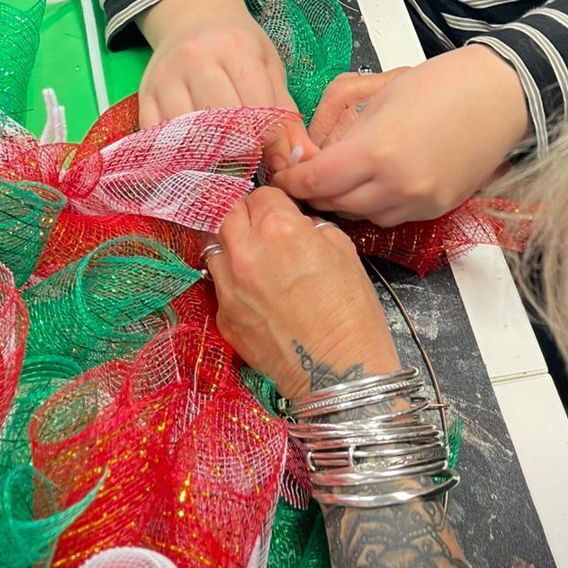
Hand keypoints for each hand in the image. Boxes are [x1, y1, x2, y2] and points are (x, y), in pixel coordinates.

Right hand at [137, 0, 312, 167]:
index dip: (268, 140)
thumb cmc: (239, 45)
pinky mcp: (145, 97)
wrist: (192, 18)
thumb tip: (298, 160)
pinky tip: (195, 160)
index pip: (255, 108)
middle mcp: (196, 60)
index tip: (273, 154)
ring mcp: (166, 79)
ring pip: (187, 134)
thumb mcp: (269, 66)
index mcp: (235, 49)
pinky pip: (159, 139)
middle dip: (239, 151)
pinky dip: (178, 156)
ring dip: (208, 158)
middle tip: (249, 163)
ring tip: (224, 164)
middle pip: (220, 123)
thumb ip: (285, 113)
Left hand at [205, 188, 398, 399]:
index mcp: (279, 229)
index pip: (262, 195)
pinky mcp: (223, 317)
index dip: (275, 202)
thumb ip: (312, 227)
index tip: (282, 212)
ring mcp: (229, 287)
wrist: (339, 372)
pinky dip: (232, 281)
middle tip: (265, 230)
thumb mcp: (344, 250)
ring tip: (253, 258)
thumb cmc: (352, 310)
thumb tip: (298, 225)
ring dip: (232, 246)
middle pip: (231, 216)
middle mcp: (246, 252)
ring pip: (215, 248)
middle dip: (248, 217)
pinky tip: (254, 292)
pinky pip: (219, 286)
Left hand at [274, 45, 528, 225]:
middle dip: (315, 192)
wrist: (501, 95)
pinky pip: (391, 216)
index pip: (315, 183)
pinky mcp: (437, 210)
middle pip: (334, 205)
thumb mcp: (375, 91)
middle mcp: (396, 186)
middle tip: (306, 175)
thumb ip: (336, 125)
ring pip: (362, 217)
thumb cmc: (440, 83)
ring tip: (343, 176)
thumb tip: (308, 151)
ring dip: (345, 201)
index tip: (281, 175)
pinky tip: (378, 180)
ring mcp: (419, 202)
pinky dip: (376, 204)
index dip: (291, 181)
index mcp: (376, 150)